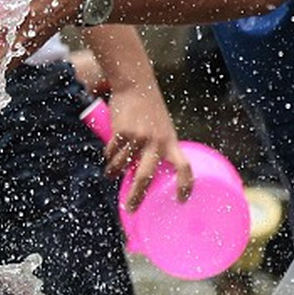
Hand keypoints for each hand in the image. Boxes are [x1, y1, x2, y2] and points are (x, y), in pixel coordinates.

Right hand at [97, 81, 192, 206]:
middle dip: (136, 196)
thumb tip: (142, 172)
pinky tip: (108, 156)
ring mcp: (138, 138)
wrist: (136, 86)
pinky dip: (108, 156)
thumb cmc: (150, 110)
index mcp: (171, 142)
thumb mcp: (161, 129)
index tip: (181, 200)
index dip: (185, 186)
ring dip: (113, 172)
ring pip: (121, 165)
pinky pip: (112, 152)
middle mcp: (156, 142)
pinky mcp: (121, 132)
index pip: (185, 167)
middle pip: (146, 176)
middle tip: (130, 208)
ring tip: (110, 174)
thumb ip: (158, 148)